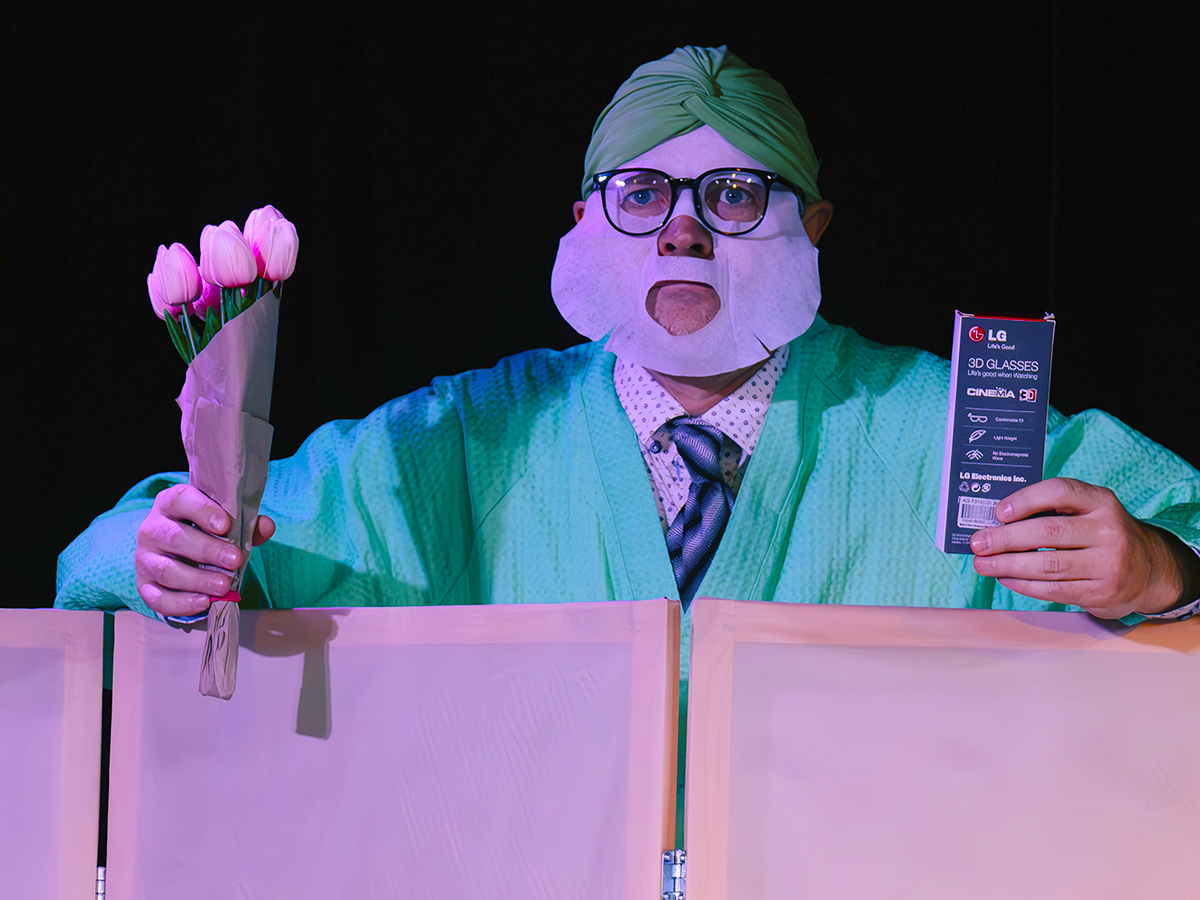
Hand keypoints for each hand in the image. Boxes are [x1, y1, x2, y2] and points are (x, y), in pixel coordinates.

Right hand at [135, 483, 274, 617]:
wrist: (178, 554)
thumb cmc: (204, 533)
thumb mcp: (224, 523)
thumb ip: (246, 524)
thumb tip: (266, 527)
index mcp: (171, 504)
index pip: (181, 500)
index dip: (202, 511)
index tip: (224, 525)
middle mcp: (152, 528)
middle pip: (174, 537)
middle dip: (207, 550)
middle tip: (234, 560)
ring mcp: (145, 558)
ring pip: (166, 569)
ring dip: (197, 579)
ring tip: (224, 585)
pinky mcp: (144, 584)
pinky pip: (157, 597)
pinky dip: (181, 602)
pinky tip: (203, 602)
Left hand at [969, 477, 1198, 618]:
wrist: (1149, 569)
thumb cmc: (1101, 534)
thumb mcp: (1088, 511)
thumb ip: (1051, 510)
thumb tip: (996, 520)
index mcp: (1101, 502)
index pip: (1061, 492)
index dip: (1026, 499)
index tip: (998, 512)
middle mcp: (1108, 531)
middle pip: (1048, 532)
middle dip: (1005, 538)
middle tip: (979, 543)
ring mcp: (1108, 564)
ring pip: (1047, 565)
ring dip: (1007, 565)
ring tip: (983, 563)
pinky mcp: (1101, 592)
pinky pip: (1054, 590)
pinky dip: (1023, 584)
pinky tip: (1005, 577)